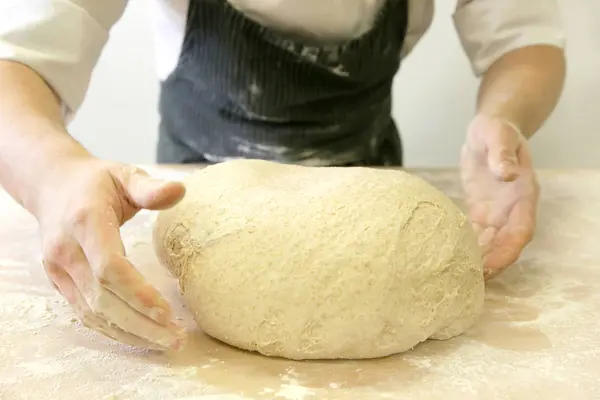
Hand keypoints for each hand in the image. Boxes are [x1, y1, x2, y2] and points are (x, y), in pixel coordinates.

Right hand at [34, 156, 186, 349]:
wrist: (52, 185)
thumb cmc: (96, 181)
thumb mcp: (124, 174)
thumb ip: (149, 187)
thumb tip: (180, 190)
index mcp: (85, 222)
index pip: (109, 268)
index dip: (138, 294)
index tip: (168, 312)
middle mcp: (67, 250)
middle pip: (103, 299)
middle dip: (141, 323)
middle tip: (177, 338)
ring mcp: (59, 269)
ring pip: (93, 312)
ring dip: (130, 332)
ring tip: (166, 343)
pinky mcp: (59, 281)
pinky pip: (85, 313)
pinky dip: (112, 329)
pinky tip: (139, 337)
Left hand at [460, 115, 539, 278]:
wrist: (490, 129)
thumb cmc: (496, 130)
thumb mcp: (498, 135)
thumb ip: (503, 154)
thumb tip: (508, 173)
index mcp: (523, 194)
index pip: (520, 231)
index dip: (507, 251)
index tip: (490, 267)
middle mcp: (513, 208)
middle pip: (506, 244)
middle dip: (491, 264)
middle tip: (467, 281)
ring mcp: (497, 211)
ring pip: (490, 243)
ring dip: (478, 260)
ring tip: (456, 278)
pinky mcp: (481, 211)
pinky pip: (476, 234)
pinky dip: (467, 247)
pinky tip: (449, 258)